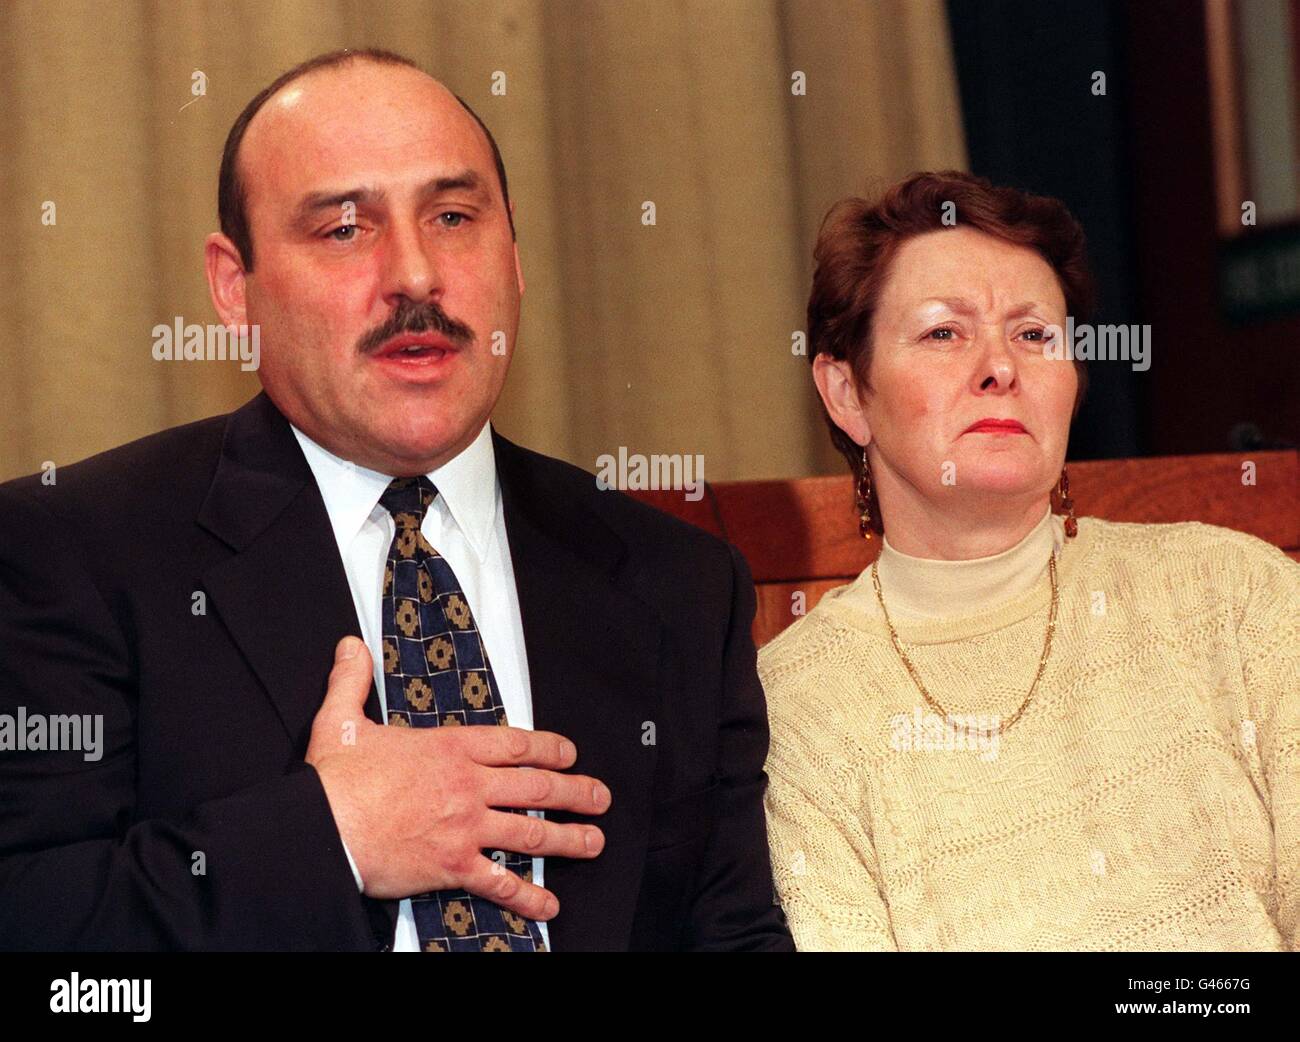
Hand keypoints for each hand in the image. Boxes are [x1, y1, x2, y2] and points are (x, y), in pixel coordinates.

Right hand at [306, 636, 609, 919]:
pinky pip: (500, 882)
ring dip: (568, 838)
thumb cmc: (334, 783)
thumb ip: (352, 680)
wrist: (321, 832)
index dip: (549, 748)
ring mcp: (465, 827)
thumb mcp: (342, 720)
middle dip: (576, 792)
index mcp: (449, 749)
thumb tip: (351, 648)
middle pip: (537, 787)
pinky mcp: (453, 866)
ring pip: (531, 832)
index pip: (514, 744)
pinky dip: (527, 896)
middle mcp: (467, 786)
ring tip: (593, 841)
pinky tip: (548, 905)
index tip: (569, 754)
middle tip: (599, 796)